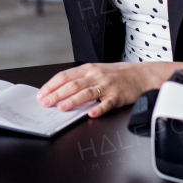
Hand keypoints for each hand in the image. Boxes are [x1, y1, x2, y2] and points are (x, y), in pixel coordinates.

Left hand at [37, 62, 157, 118]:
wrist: (141, 75)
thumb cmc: (117, 74)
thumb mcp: (97, 70)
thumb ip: (80, 79)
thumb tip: (60, 90)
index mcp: (88, 69)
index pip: (65, 76)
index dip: (52, 85)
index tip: (42, 94)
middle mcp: (96, 75)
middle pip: (72, 85)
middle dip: (56, 94)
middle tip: (45, 103)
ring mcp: (107, 86)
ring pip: (86, 93)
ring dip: (72, 101)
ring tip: (61, 108)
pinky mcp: (118, 96)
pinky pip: (107, 103)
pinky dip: (98, 109)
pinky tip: (91, 114)